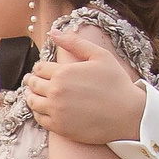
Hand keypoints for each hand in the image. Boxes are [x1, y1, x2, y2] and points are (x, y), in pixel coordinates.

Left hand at [26, 27, 146, 145]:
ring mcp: (55, 110)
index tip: (41, 70)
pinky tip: (42, 108)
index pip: (39, 68)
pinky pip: (39, 118)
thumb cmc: (116, 83)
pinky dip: (37, 112)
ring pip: (32, 101)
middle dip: (32, 80)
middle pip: (33, 84)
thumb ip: (75, 42)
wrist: (128, 114)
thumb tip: (53, 32)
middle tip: (32, 80)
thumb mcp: (100, 56)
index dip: (39, 68)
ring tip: (33, 93)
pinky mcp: (58, 126)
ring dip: (31, 96)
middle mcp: (55, 91)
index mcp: (63, 73)